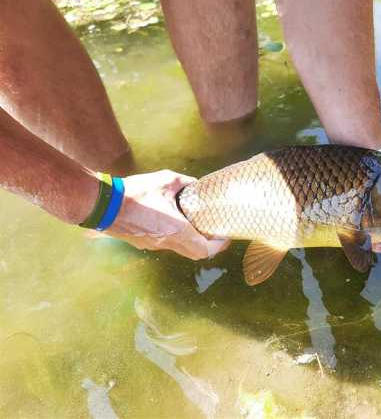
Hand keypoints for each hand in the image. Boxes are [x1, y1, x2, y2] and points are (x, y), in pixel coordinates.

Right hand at [105, 170, 229, 259]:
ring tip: (197, 227)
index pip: (206, 249)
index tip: (225, 236)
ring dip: (192, 243)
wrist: (102, 205)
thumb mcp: (165, 180)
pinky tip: (175, 224)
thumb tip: (195, 184)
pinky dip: (176, 239)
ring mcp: (153, 245)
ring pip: (181, 251)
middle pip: (196, 254)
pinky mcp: (142, 243)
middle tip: (215, 234)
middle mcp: (167, 243)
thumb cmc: (135, 193)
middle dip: (209, 247)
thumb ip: (185, 183)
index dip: (219, 245)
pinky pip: (166, 245)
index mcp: (177, 230)